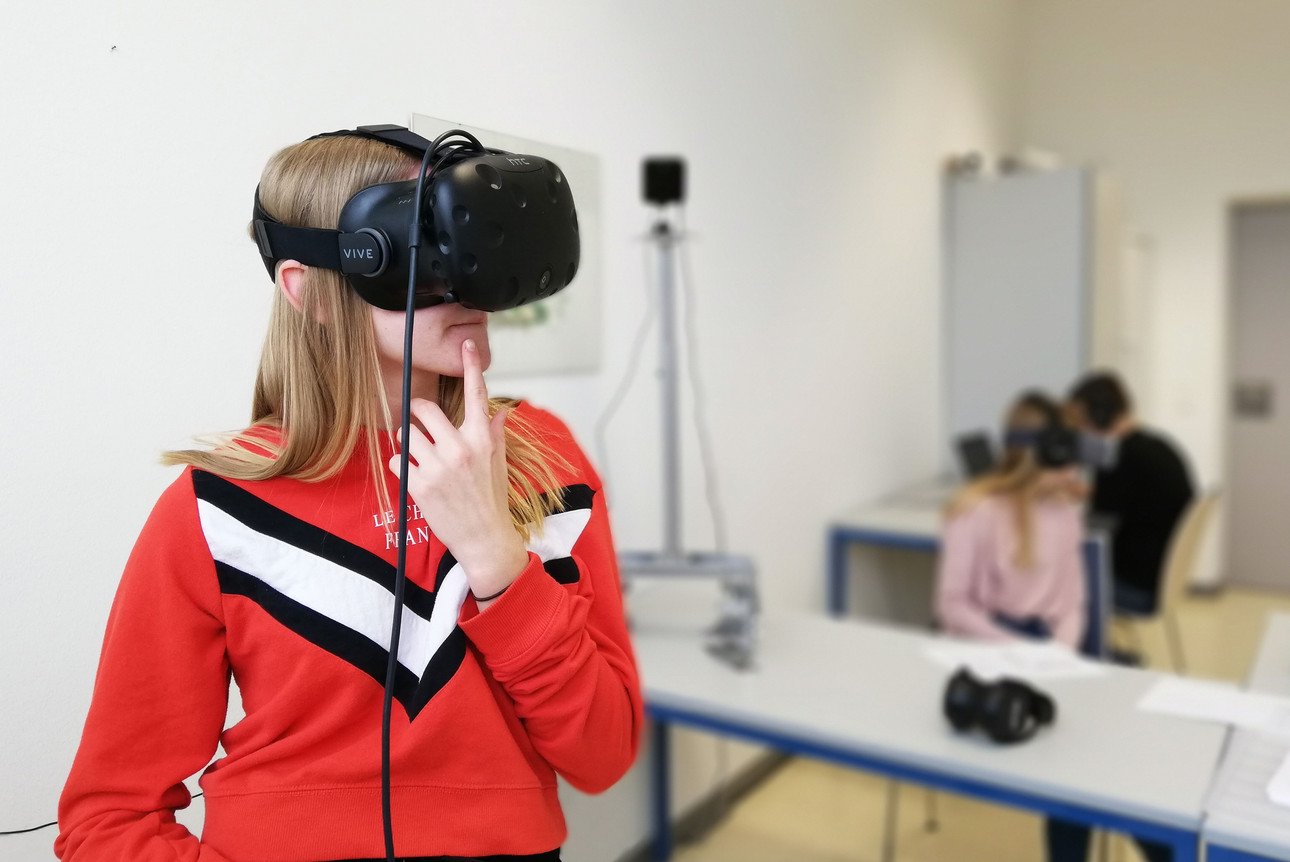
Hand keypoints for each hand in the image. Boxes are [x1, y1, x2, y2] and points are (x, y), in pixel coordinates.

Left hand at [389, 339, 528, 603]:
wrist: (484, 539)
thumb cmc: (491, 500)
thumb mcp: (497, 464)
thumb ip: (494, 434)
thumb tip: (499, 410)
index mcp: (482, 439)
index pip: (477, 396)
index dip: (471, 367)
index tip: (467, 343)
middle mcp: (460, 448)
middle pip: (424, 409)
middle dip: (417, 414)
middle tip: (419, 425)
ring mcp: (439, 467)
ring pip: (407, 434)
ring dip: (409, 444)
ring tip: (422, 460)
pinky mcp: (420, 485)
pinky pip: (398, 461)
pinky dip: (403, 467)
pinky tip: (417, 479)